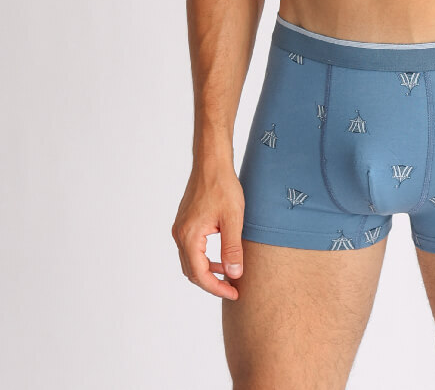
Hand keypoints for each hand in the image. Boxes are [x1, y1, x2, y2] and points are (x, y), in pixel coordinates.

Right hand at [172, 162, 245, 300]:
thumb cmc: (223, 187)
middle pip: (192, 271)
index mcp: (189, 236)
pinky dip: (204, 258)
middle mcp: (180, 235)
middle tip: (232, 288)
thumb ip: (232, 248)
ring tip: (228, 274)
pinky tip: (220, 256)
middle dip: (212, 283)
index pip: (200, 274)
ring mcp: (180, 228)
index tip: (234, 292)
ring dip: (207, 271)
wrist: (211, 162)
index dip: (217, 288)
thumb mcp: (233, 219)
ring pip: (190, 261)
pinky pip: (191, 249)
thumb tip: (234, 274)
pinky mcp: (184, 223)